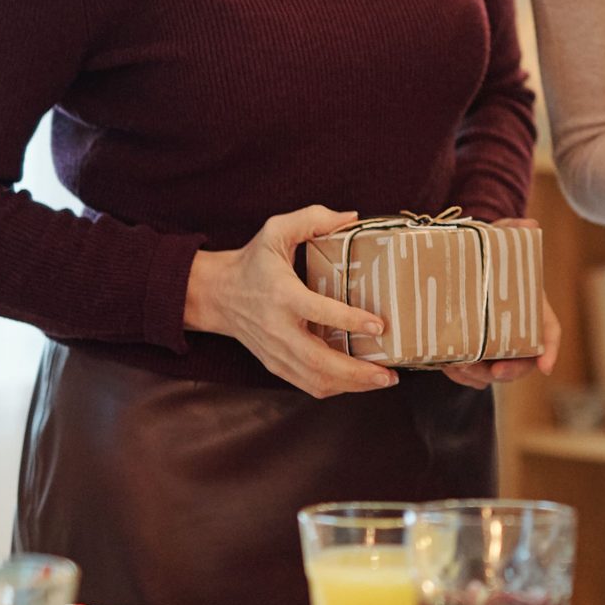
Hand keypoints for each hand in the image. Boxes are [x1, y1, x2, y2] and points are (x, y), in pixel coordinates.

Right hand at [186, 206, 397, 398]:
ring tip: (384, 379)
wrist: (215, 295)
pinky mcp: (275, 365)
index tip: (379, 326)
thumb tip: (352, 217)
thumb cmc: (251, 261)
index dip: (350, 320)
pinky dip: (336, 387)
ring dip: (353, 385)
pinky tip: (359, 381)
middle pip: (319, 361)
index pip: (318, 311)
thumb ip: (312, 218)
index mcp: (281, 295)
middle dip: (358, 372)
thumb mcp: (275, 230)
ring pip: (316, 380)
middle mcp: (278, 329)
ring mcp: (276, 352)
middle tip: (390, 373)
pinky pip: (308, 384)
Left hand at [442, 218, 562, 388]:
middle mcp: (517, 334)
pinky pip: (472, 374)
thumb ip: (511, 231)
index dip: (550, 351)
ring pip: (493, 373)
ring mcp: (495, 346)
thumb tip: (528, 225)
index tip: (546, 366)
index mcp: (532, 311)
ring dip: (478, 376)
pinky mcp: (474, 353)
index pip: (548, 335)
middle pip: (521, 363)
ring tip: (460, 367)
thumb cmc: (489, 254)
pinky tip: (448, 366)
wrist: (464, 264)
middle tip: (493, 368)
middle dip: (508, 372)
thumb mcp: (499, 239)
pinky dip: (461, 375)